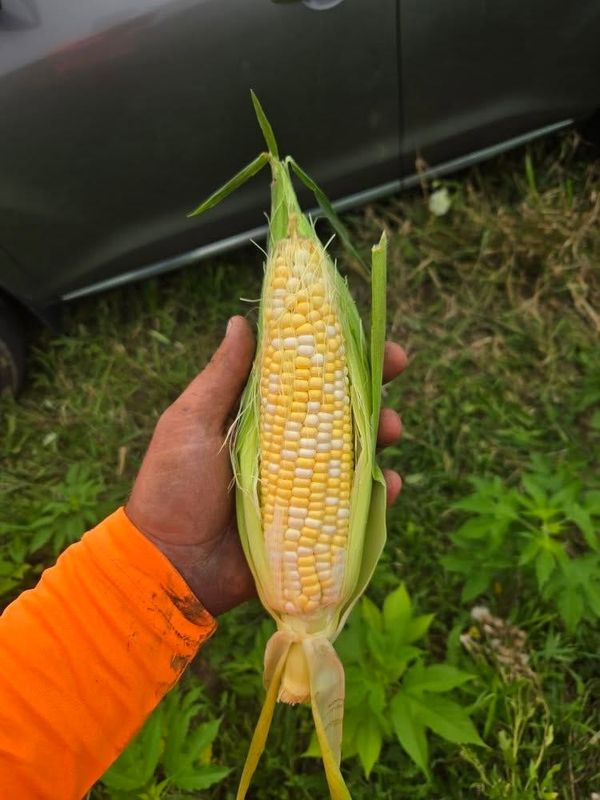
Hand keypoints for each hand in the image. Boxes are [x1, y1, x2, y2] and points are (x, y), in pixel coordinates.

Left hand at [126, 316, 406, 616]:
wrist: (171, 564)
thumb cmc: (173, 486)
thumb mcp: (191, 422)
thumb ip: (222, 377)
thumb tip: (241, 321)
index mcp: (258, 417)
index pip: (305, 376)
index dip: (338, 354)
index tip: (366, 335)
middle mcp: (285, 446)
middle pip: (339, 410)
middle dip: (372, 387)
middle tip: (395, 369)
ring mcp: (303, 486)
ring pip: (355, 452)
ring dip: (380, 435)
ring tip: (390, 428)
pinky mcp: (314, 526)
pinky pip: (356, 507)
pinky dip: (379, 495)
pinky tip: (390, 483)